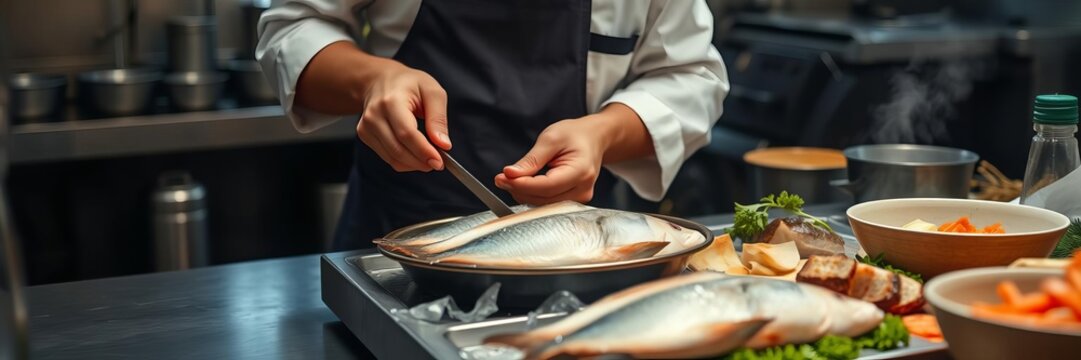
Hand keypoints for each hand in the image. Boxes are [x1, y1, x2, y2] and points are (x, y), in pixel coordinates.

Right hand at [357, 63, 451, 171]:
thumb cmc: (409, 84)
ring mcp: (366, 126)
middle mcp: (374, 115)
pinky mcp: (364, 135)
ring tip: (429, 157)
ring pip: (393, 158)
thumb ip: (438, 118)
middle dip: (421, 161)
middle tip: (438, 162)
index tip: (439, 161)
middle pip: (398, 149)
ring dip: (414, 164)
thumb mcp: (432, 91)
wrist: (380, 80)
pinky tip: (415, 154)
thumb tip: (443, 145)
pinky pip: (388, 158)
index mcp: (392, 101)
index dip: (423, 151)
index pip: (406, 133)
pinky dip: (404, 161)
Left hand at [494, 103, 654, 204]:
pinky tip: (522, 184)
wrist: (594, 139)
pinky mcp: (573, 200)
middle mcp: (583, 189)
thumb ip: (532, 159)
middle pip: (543, 198)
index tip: (503, 177)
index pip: (547, 186)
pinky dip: (532, 195)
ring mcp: (579, 197)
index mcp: (581, 171)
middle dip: (518, 189)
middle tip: (501, 177)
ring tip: (509, 179)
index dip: (522, 184)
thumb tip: (510, 174)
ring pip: (543, 204)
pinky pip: (547, 203)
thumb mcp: (551, 138)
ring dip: (523, 193)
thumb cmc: (575, 135)